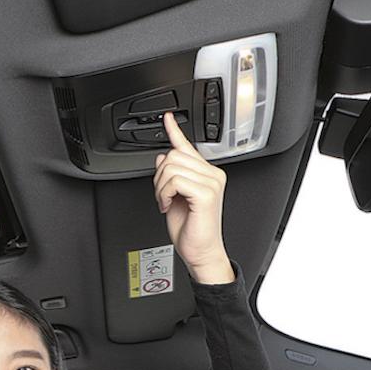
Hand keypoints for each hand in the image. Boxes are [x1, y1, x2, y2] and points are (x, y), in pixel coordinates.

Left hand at [153, 112, 233, 283]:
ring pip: (171, 167)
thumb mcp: (174, 196)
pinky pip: (174, 180)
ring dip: (160, 187)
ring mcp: (211, 183)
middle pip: (173, 155)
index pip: (188, 146)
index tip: (167, 118)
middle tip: (163, 196)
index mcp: (205, 173)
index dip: (174, 130)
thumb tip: (163, 157)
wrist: (199, 251)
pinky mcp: (206, 193)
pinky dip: (164, 193)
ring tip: (166, 202)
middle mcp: (212, 174)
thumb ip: (171, 176)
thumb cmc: (190, 228)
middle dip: (159, 176)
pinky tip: (168, 205)